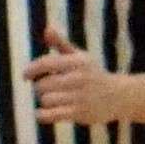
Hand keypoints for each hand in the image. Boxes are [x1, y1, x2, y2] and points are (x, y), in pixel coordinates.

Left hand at [24, 40, 144, 125]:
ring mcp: (80, 96)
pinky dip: (42, 115)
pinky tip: (41, 113)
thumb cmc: (93, 74)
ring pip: (46, 99)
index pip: (46, 63)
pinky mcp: (80, 113)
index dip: (31, 69)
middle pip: (43, 84)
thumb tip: (47, 28)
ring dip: (44, 100)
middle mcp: (79, 77)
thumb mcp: (80, 57)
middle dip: (40, 87)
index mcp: (78, 61)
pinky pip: (51, 115)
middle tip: (45, 89)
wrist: (119, 96)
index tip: (25, 75)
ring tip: (51, 99)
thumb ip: (61, 43)